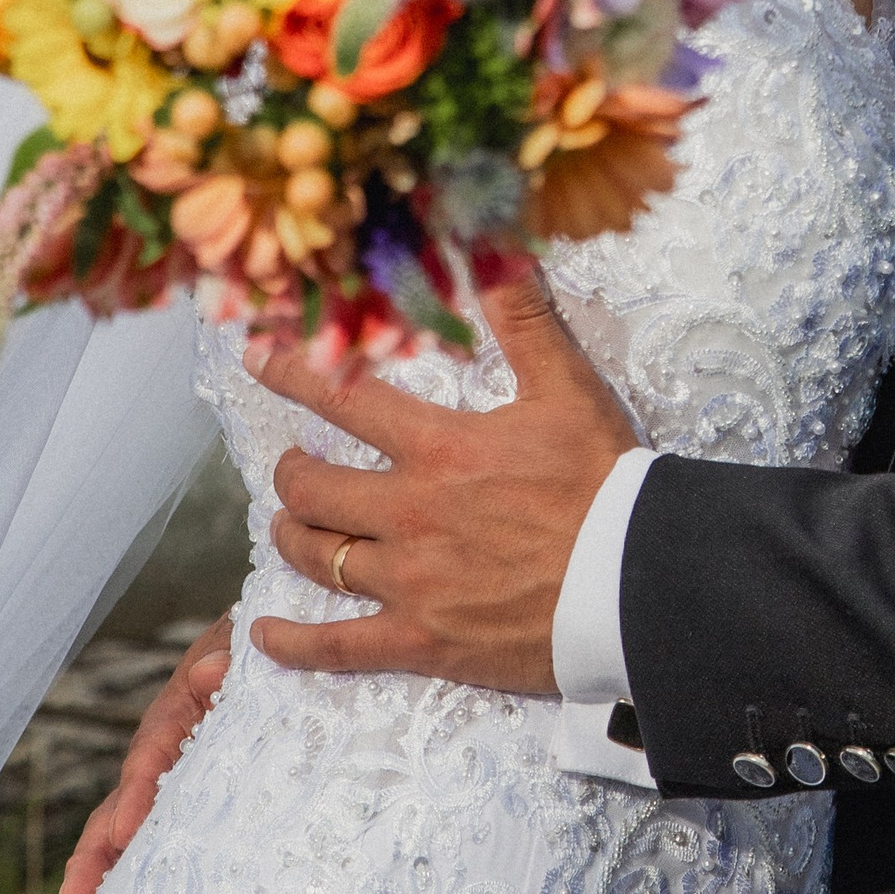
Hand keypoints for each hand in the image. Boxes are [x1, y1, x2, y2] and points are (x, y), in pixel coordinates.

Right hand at [34, 610, 232, 893]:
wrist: (270, 656)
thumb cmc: (255, 656)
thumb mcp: (245, 651)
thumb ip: (230, 660)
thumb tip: (211, 674)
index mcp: (177, 718)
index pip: (152, 755)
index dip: (138, 793)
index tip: (127, 831)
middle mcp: (157, 763)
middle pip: (116, 814)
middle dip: (91, 864)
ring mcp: (162, 797)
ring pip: (117, 849)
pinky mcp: (180, 823)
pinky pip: (147, 862)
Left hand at [250, 265, 635, 694]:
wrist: (636, 580)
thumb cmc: (606, 483)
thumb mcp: (568, 387)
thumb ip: (524, 317)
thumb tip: (501, 246)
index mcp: (439, 448)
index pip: (345, 400)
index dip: (294, 374)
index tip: (258, 358)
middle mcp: (411, 512)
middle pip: (315, 488)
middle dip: (293, 472)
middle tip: (293, 466)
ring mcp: (412, 582)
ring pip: (319, 557)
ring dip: (293, 537)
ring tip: (289, 527)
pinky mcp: (424, 640)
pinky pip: (339, 647)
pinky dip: (294, 644)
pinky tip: (265, 638)